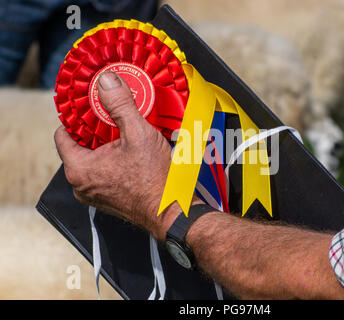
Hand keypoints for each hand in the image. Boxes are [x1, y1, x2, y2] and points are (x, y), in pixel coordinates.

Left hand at [54, 71, 181, 240]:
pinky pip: (103, 173)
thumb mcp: (138, 134)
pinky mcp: (108, 199)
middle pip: (79, 146)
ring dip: (106, 146)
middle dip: (95, 130)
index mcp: (79, 169)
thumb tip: (106, 82)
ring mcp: (94, 194)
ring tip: (125, 134)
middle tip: (113, 117)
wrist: (172, 211)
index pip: (62, 134)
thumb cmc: (155, 181)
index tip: (90, 107)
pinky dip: (113, 160)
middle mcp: (81, 185)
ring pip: (92, 160)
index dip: (76, 117)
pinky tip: (131, 153)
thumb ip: (119, 104)